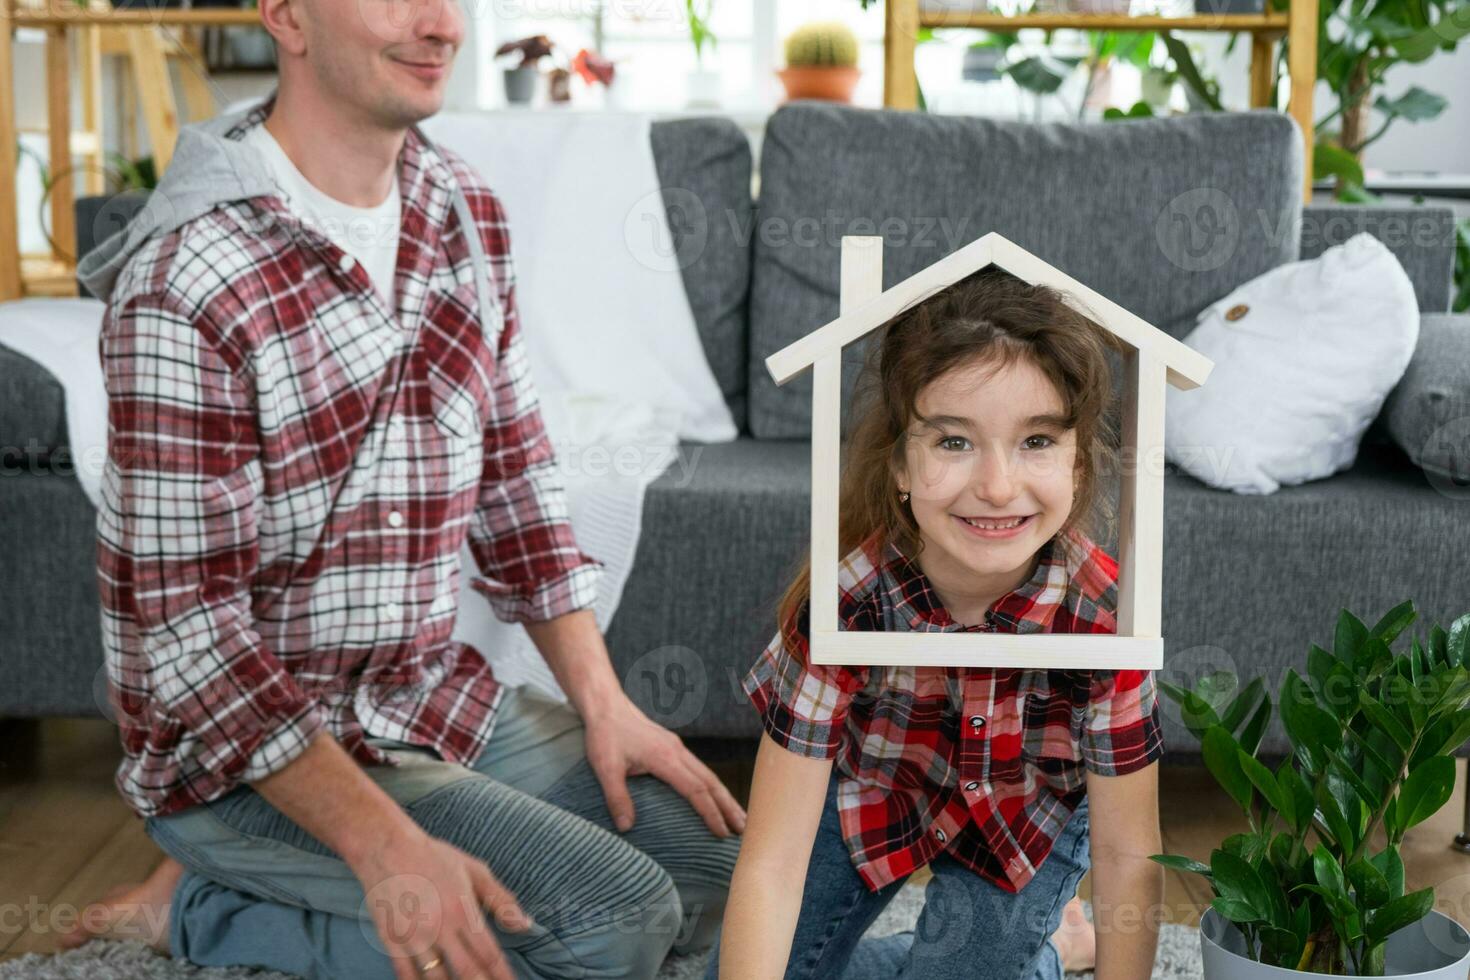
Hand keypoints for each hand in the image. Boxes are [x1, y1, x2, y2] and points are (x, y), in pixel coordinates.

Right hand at [349, 822, 533, 979]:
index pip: (489, 955)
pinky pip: (405, 975)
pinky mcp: (391, 940)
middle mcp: (440, 928)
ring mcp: (414, 936)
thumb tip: (526, 925)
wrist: (386, 846)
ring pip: (437, 979)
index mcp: (464, 911)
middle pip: (467, 972)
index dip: (503, 976)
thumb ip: (501, 900)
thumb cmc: (434, 857)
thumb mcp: (474, 870)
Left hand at [582, 694, 746, 836]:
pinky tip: (714, 796)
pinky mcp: (673, 746)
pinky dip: (712, 786)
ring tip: (738, 817)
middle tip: (744, 829)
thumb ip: (616, 797)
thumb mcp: (605, 767)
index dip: (710, 813)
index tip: (722, 833)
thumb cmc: (605, 735)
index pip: (696, 789)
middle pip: (711, 782)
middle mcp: (678, 752)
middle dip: (728, 806)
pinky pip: (699, 769)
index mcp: (665, 758)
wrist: (606, 705)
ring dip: (724, 796)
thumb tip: (626, 828)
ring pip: (708, 774)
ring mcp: (677, 748)